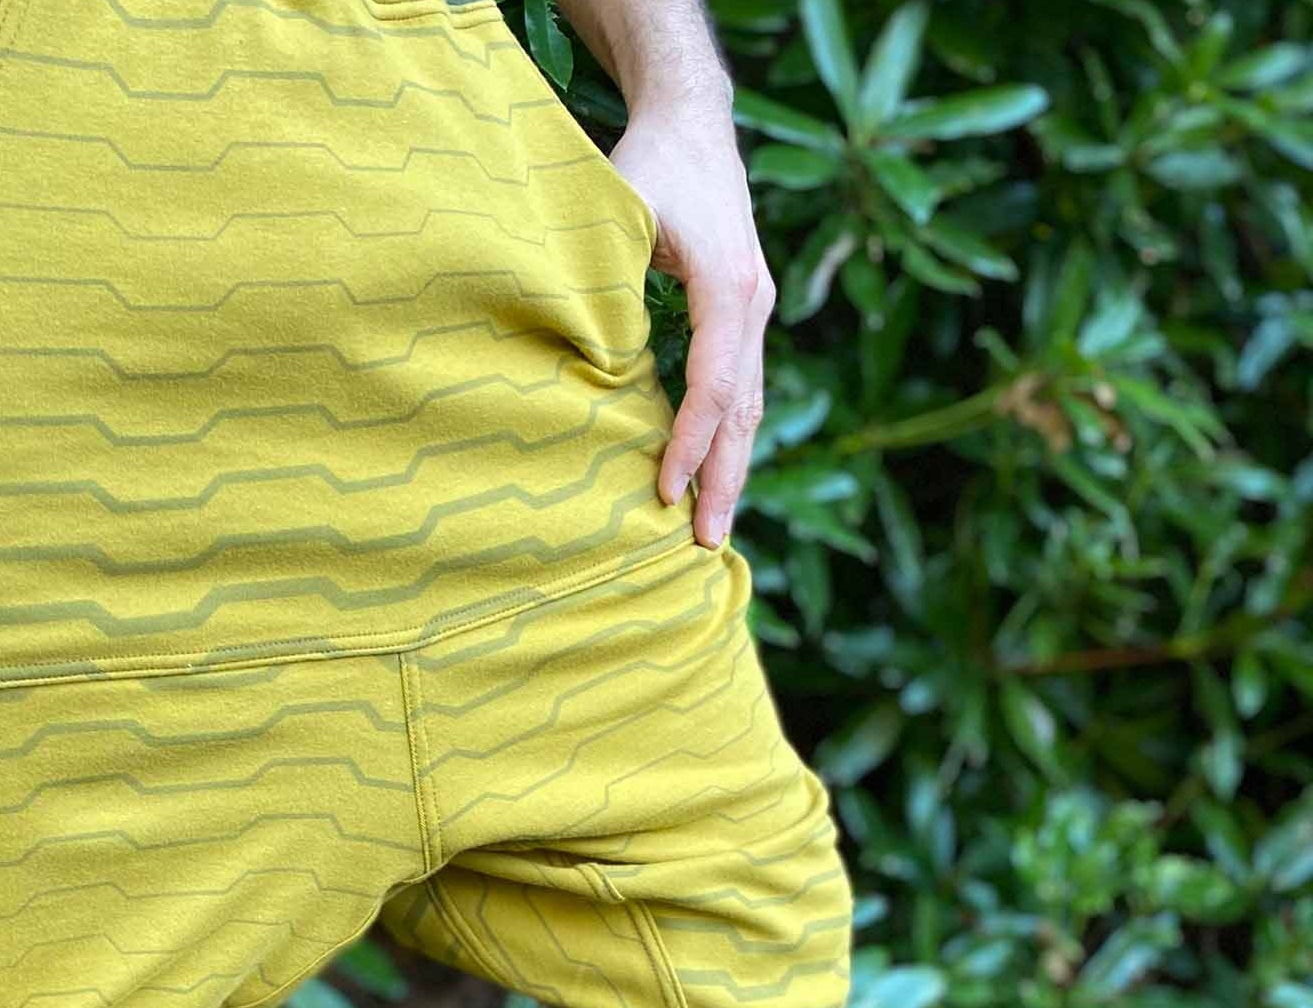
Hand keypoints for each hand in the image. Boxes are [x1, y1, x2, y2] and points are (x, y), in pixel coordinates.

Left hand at [610, 102, 774, 549]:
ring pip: (748, 406)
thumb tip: (592, 359)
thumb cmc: (648, 164)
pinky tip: (710, 478)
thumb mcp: (620, 213)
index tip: (663, 493)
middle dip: (725, 480)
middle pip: (743, 411)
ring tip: (713, 530)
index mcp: (729, 286)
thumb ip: (610, 283)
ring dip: (731, 470)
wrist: (691, 123)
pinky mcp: (743, 315)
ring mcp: (755, 310)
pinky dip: (726, 439)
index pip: (712, 386)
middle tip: (707, 545)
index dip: (688, 444)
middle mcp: (753, 303)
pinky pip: (738, 389)